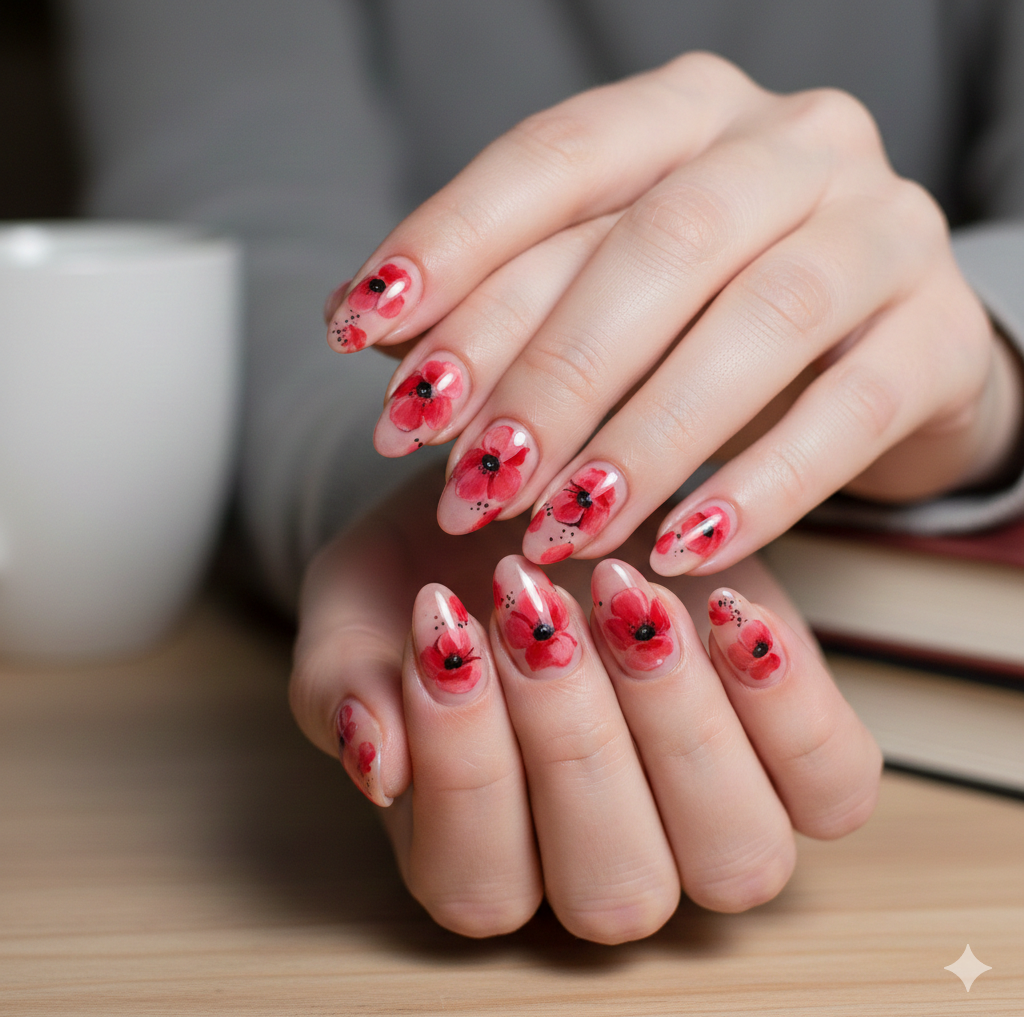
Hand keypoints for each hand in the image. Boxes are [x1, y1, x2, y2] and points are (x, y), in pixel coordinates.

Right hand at [289, 467, 880, 941]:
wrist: (520, 503)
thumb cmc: (430, 572)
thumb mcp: (358, 612)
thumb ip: (344, 687)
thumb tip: (374, 760)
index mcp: (484, 854)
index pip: (480, 881)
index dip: (464, 762)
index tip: (440, 619)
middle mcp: (607, 862)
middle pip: (615, 888)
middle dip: (571, 739)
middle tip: (529, 601)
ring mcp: (712, 819)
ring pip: (735, 857)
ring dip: (676, 721)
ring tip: (618, 590)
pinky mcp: (796, 755)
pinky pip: (832, 786)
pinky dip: (786, 701)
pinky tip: (722, 606)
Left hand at [325, 51, 1022, 575]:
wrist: (876, 345)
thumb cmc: (708, 316)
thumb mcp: (605, 290)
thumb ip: (508, 303)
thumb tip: (378, 343)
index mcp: (687, 113)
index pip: (556, 159)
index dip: (454, 245)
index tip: (362, 335)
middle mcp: (792, 145)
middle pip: (653, 247)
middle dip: (544, 373)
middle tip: (464, 479)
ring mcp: (883, 231)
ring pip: (754, 327)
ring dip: (640, 442)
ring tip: (555, 531)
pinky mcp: (941, 335)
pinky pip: (850, 414)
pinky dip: (758, 491)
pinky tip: (679, 553)